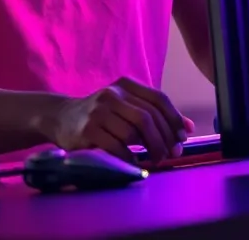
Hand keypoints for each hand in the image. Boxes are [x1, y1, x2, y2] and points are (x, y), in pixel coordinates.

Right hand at [44, 78, 192, 162]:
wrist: (60, 118)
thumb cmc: (101, 115)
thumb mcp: (125, 106)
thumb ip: (154, 114)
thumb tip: (188, 127)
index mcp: (125, 85)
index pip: (158, 99)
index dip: (174, 119)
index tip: (182, 137)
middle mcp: (112, 94)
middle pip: (148, 117)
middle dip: (164, 139)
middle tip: (171, 154)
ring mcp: (98, 111)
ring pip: (133, 132)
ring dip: (150, 149)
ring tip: (155, 159)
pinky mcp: (88, 130)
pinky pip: (117, 146)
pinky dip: (130, 157)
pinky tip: (135, 162)